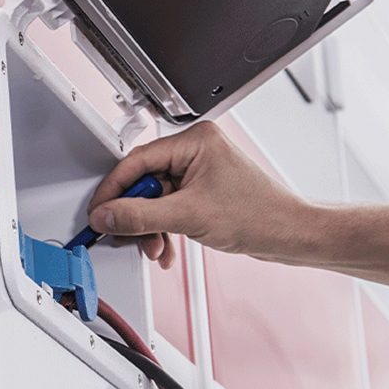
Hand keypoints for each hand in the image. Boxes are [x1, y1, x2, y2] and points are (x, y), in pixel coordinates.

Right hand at [87, 122, 309, 267]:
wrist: (289, 234)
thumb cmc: (258, 214)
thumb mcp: (188, 216)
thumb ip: (140, 216)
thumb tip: (108, 216)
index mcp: (195, 140)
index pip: (137, 160)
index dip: (114, 189)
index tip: (100, 212)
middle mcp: (197, 150)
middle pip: (145, 181)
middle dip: (137, 215)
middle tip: (127, 235)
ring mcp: (201, 171)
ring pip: (157, 199)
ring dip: (151, 228)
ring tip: (155, 248)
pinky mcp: (204, 191)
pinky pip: (171, 208)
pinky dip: (165, 230)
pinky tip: (167, 248)